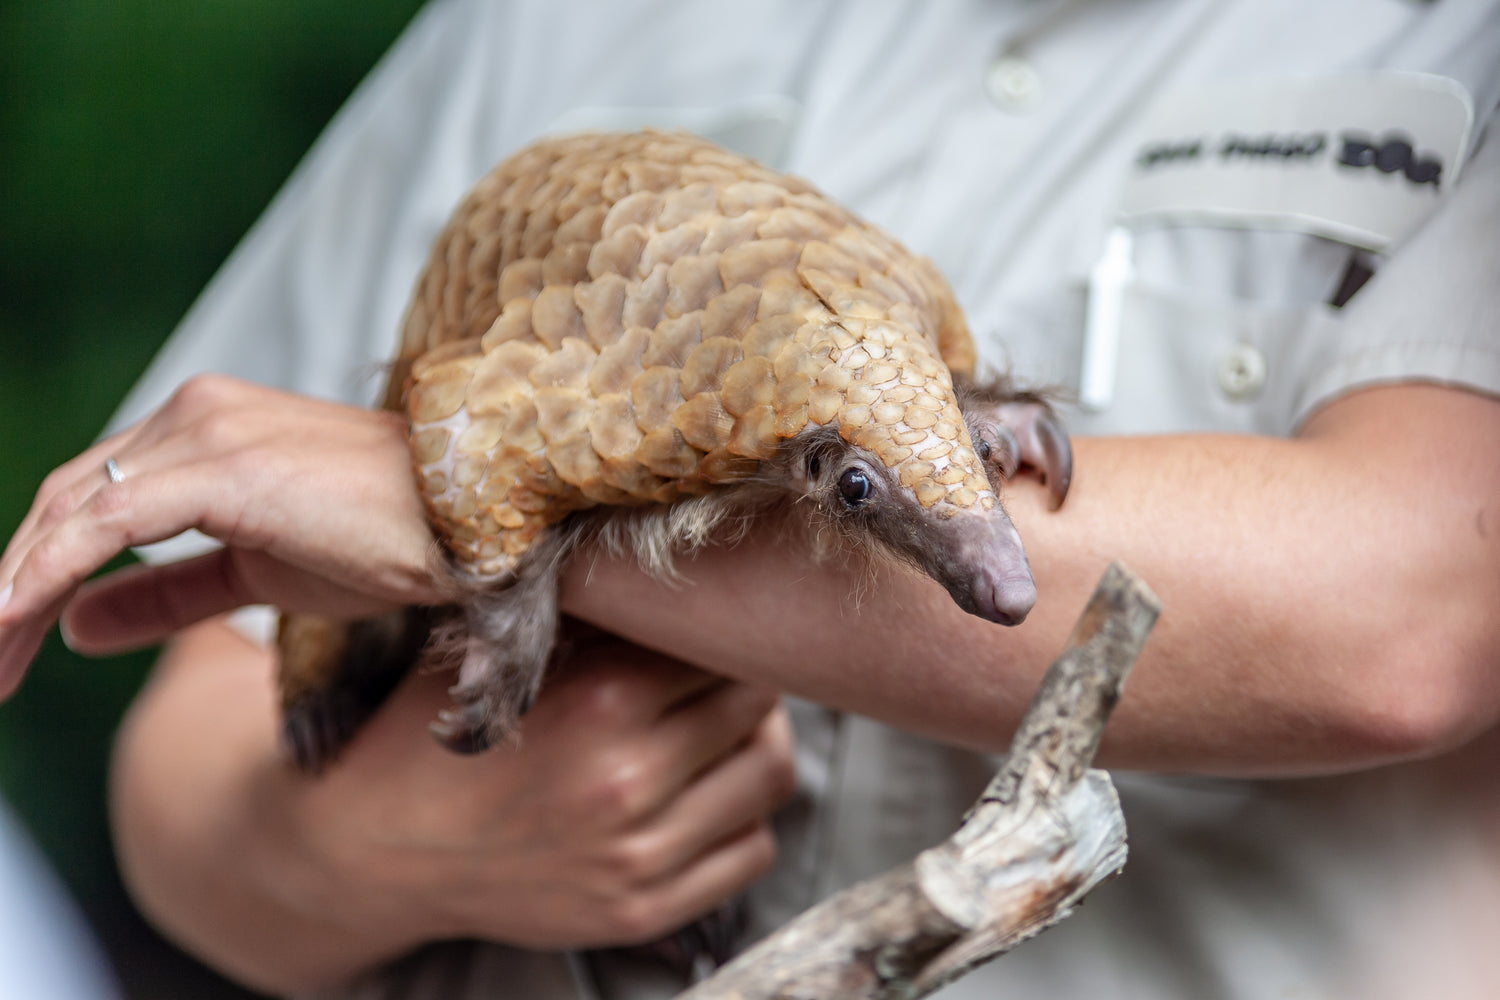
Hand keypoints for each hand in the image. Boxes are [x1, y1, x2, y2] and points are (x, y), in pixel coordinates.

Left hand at [0, 375, 440, 696]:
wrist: (474, 526)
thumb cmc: (391, 542)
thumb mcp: (259, 576)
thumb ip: (167, 591)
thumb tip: (76, 623)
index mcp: (206, 424)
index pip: (92, 495)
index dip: (38, 568)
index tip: (6, 639)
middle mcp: (196, 412)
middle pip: (66, 500)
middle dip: (12, 587)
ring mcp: (207, 431)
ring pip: (70, 512)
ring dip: (13, 592)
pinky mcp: (222, 467)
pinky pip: (104, 527)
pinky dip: (44, 576)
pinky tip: (11, 622)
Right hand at [278, 633, 795, 953]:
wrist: (376, 851)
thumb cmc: (439, 737)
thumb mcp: (505, 657)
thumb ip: (595, 621)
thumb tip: (683, 577)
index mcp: (600, 700)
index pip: (725, 652)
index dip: (725, 636)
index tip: (712, 632)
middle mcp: (626, 780)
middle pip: (759, 710)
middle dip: (748, 684)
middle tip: (722, 678)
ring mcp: (637, 857)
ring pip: (769, 780)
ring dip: (757, 748)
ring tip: (722, 734)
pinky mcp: (641, 912)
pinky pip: (751, 854)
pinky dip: (743, 819)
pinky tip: (704, 799)